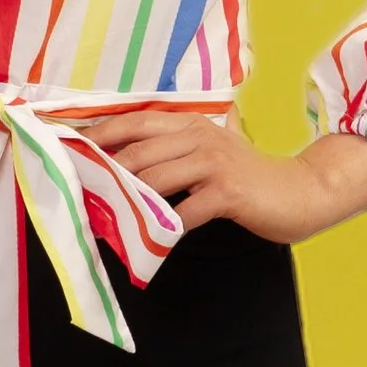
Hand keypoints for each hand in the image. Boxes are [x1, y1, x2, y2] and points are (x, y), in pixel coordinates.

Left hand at [66, 106, 366, 243]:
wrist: (301, 192)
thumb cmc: (250, 179)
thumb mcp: (210, 155)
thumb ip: (174, 156)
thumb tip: (124, 168)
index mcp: (190, 124)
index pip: (132, 122)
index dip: (97, 133)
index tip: (65, 146)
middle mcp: (198, 136)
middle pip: (135, 152)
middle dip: (102, 174)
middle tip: (76, 194)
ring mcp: (213, 163)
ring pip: (153, 180)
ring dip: (124, 203)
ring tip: (101, 223)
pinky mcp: (227, 192)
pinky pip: (182, 212)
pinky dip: (160, 229)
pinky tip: (146, 244)